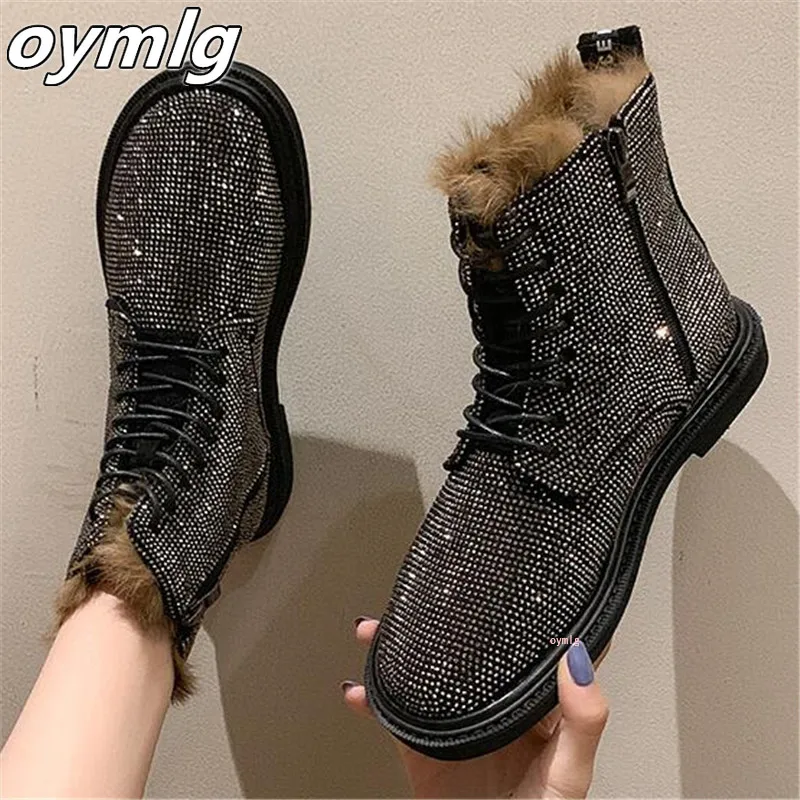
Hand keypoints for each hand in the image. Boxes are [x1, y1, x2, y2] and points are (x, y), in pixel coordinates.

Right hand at [342, 618, 609, 798]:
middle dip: (442, 622)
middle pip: (467, 651)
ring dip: (395, 650)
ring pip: (425, 673)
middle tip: (423, 598)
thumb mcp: (569, 776)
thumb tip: (578, 659)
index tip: (504, 579)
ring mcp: (458, 724)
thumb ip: (582, 723)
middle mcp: (496, 707)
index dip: (520, 612)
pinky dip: (370, 701)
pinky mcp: (424, 748)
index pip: (531, 647)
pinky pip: (394, 716)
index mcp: (537, 708)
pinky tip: (358, 691)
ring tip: (376, 631)